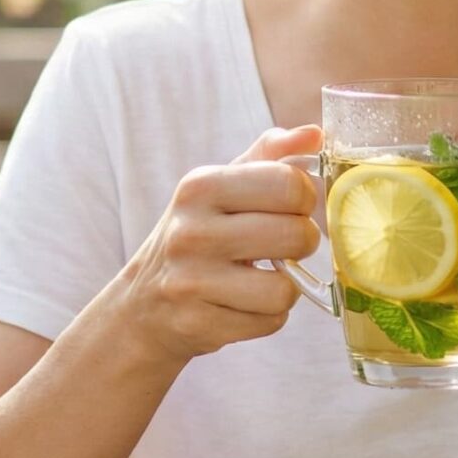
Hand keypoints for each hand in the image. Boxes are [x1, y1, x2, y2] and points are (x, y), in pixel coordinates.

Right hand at [117, 125, 322, 363]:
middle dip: (302, 243)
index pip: (289, 184)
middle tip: (281, 246)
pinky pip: (270, 321)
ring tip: (260, 278)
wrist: (142, 305)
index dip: (305, 199)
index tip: (291, 208)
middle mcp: (191, 231)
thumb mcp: (220, 189)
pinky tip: (242, 304)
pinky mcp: (198, 324)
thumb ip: (269, 156)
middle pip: (296, 235)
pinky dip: (267, 316)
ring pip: (286, 288)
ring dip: (285, 286)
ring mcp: (191, 281)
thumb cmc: (195, 237)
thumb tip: (315, 134)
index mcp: (200, 186)